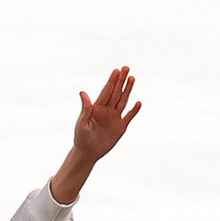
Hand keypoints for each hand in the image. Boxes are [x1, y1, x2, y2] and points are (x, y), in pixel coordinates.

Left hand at [50, 66, 140, 203]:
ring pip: (123, 101)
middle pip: (116, 92)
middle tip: (126, 68)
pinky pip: (128, 117)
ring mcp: (114, 118)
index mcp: (97, 107)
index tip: (116, 70)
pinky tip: (137, 102)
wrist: (87, 152)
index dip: (112, 81)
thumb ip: (85, 108)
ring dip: (127, 90)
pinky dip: (133, 110)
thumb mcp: (81, 123)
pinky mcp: (120, 127)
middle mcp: (107, 110)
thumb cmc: (81, 137)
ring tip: (132, 78)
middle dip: (121, 80)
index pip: (106, 91)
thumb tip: (82, 92)